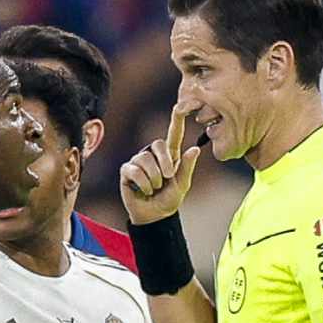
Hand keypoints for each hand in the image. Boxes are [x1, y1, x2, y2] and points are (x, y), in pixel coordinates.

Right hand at [117, 107, 201, 225]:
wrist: (154, 216)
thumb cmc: (169, 199)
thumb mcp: (182, 185)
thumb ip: (187, 167)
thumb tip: (195, 149)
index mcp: (169, 155)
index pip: (173, 134)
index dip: (177, 120)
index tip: (180, 106)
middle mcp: (153, 155)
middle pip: (158, 144)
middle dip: (165, 163)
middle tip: (167, 178)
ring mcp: (138, 161)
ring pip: (146, 160)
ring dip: (154, 178)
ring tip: (155, 188)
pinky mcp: (127, 170)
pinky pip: (135, 170)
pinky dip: (143, 184)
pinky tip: (144, 190)